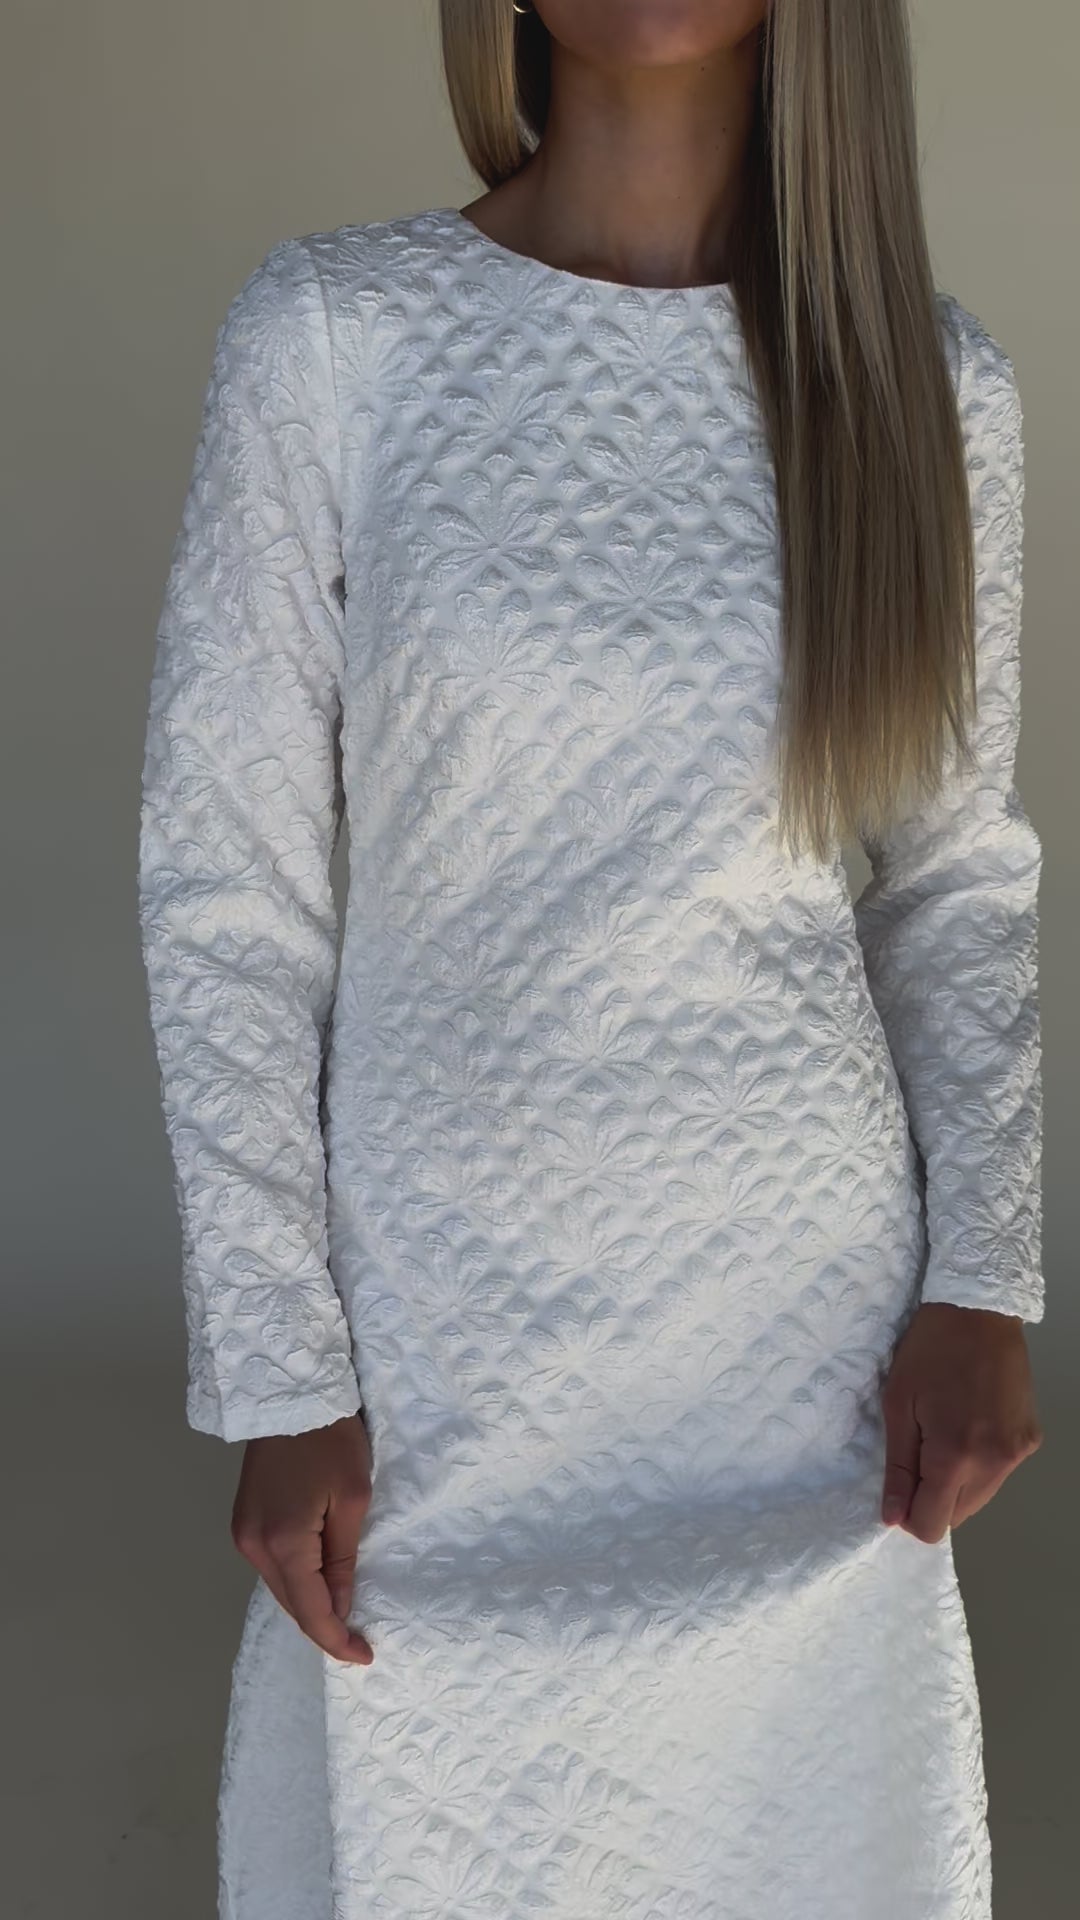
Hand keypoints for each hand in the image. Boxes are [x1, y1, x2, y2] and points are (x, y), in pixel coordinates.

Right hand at [231, 1410, 374, 1662]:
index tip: (364, 1655)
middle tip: (358, 1641)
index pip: (311, 1610)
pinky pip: (272, 1567)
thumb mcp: (352, 1499)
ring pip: (280, 1588)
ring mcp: (242, 1535)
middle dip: (324, 1626)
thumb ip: (343, 1558)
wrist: (288, 1395)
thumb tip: (340, 1607)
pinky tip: (316, 1584)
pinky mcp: (242, 1522)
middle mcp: (253, 1547)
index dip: (337, 1640)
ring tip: (342, 1617)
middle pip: (291, 1604)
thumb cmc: (331, 1441)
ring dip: (308, 1604)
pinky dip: (295, 1581)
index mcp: (283, 1543)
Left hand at [879, 1302, 1042, 1542]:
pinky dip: (981, 1463)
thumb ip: (898, 1466)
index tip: (899, 1486)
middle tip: (919, 1452)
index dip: (909, 1515)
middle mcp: (993, 1464)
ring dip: (957, 1483)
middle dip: (933, 1498)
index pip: (932, 1524)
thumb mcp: (898, 1404)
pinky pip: (999, 1473)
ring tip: (945, 1434)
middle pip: (958, 1516)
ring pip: (980, 1498)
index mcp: (954, 1456)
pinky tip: (970, 1425)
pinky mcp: (1030, 1440)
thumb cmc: (929, 1351)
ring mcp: (1017, 1453)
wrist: (979, 1309)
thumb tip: (892, 1517)